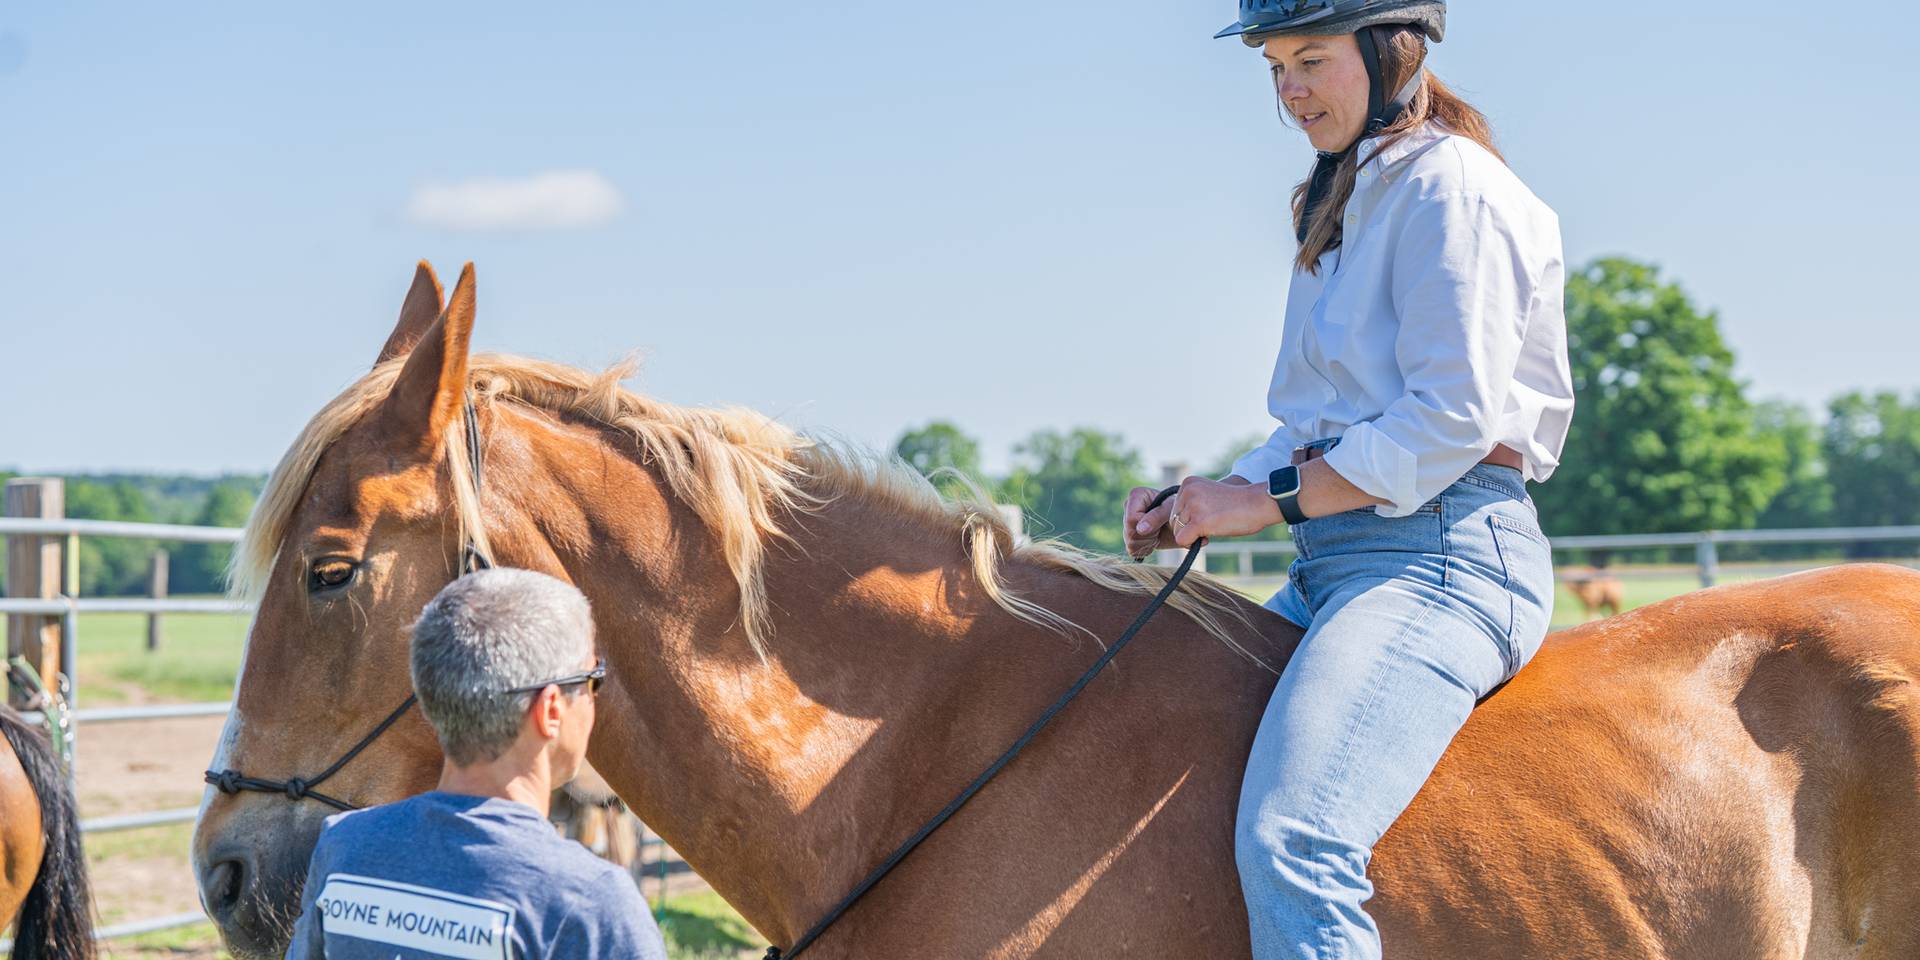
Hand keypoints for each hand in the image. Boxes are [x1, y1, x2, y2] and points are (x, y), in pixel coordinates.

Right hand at [1123, 485, 1178, 558]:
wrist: (1182, 524)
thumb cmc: (1177, 511)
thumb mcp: (1170, 510)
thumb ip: (1156, 517)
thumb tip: (1139, 529)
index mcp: (1136, 496)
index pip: (1131, 519)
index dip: (1145, 527)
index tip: (1159, 524)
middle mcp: (1128, 507)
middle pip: (1130, 532)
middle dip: (1148, 536)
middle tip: (1160, 529)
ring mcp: (1127, 522)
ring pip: (1130, 542)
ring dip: (1148, 543)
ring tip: (1158, 534)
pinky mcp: (1130, 535)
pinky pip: (1132, 550)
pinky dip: (1145, 549)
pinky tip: (1153, 541)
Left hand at [1138, 476, 1282, 548]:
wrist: (1259, 503)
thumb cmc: (1238, 503)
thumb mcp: (1209, 495)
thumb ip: (1192, 503)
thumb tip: (1175, 524)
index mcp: (1189, 483)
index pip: (1175, 508)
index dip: (1188, 519)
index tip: (1207, 518)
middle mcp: (1187, 491)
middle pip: (1173, 520)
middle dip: (1189, 528)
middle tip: (1210, 526)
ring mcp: (1192, 505)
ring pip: (1177, 531)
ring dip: (1193, 536)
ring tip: (1213, 528)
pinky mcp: (1199, 521)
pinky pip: (1182, 540)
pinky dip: (1191, 544)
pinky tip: (1207, 539)